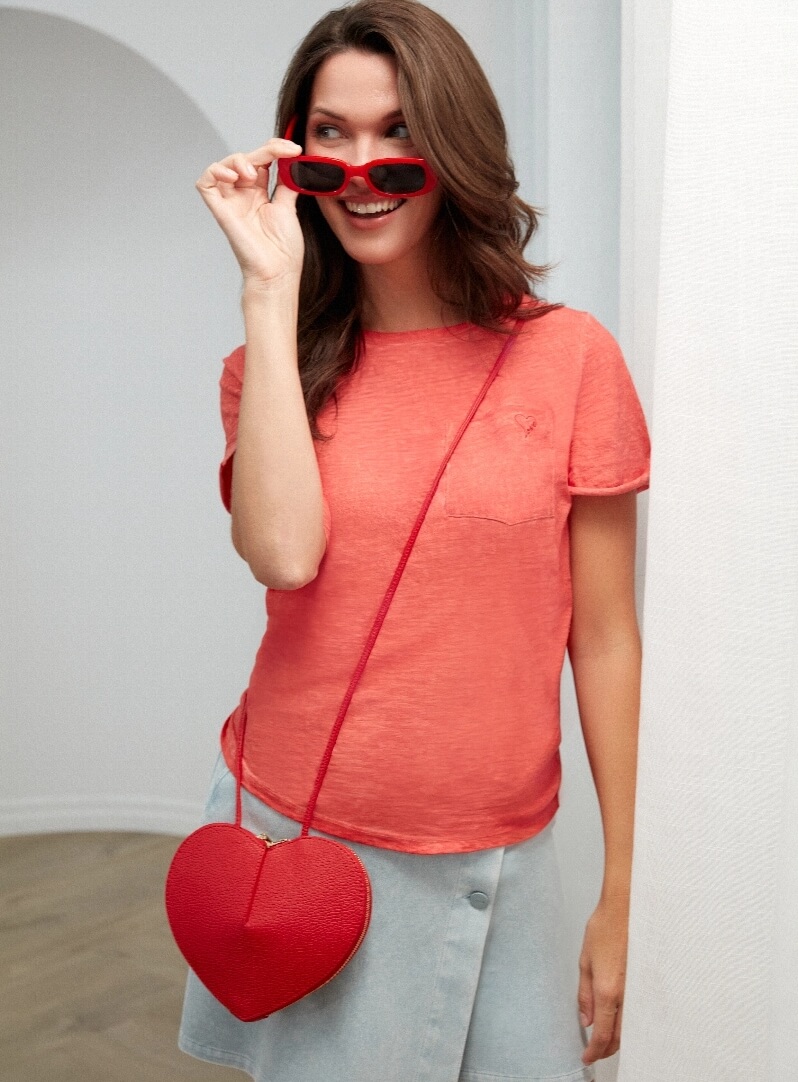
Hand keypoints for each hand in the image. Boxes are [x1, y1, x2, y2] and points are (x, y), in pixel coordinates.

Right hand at [195, 138, 304, 286]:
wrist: (278, 272)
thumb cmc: (284, 249)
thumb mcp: (289, 207)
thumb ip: (287, 182)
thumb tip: (293, 159)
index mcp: (260, 193)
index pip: (262, 160)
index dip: (275, 148)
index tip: (294, 148)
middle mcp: (243, 195)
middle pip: (245, 159)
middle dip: (263, 151)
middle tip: (283, 153)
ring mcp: (231, 202)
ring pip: (223, 166)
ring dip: (238, 160)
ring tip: (252, 173)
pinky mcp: (221, 211)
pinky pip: (205, 183)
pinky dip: (215, 172)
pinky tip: (233, 177)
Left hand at [577, 898, 628, 1065]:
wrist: (626, 908)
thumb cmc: (605, 928)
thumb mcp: (585, 961)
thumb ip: (585, 994)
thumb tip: (586, 1019)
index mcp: (608, 990)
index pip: (603, 1034)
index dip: (594, 1051)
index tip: (587, 1057)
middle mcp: (627, 995)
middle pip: (620, 1037)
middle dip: (607, 1049)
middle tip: (595, 1052)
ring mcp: (640, 990)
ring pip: (632, 1028)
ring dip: (619, 1039)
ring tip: (606, 1039)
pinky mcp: (647, 984)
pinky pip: (640, 1012)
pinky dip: (630, 1024)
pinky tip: (623, 1021)